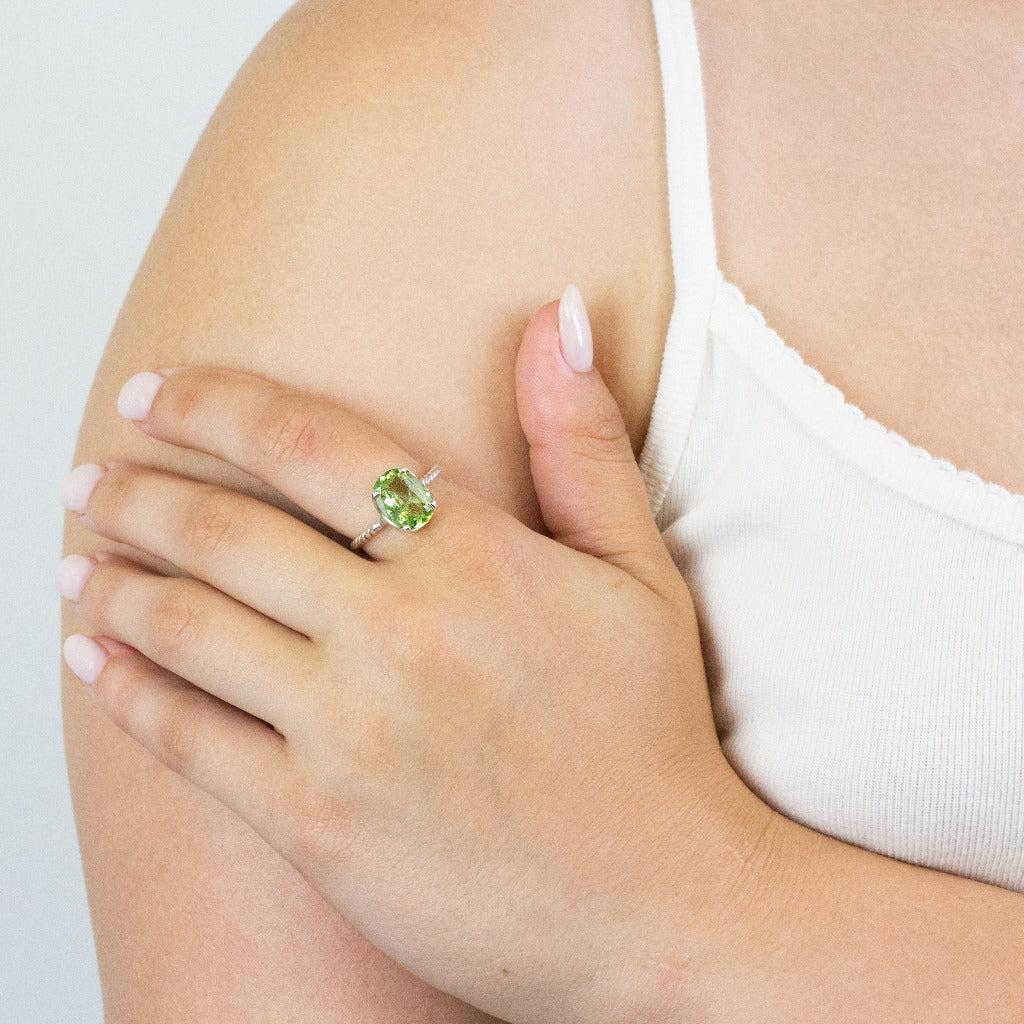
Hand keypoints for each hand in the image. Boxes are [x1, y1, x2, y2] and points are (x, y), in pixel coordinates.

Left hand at [58, 289, 772, 1023]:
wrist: (658, 904)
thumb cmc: (649, 733)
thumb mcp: (639, 569)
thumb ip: (580, 439)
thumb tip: (552, 316)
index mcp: (474, 557)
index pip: (308, 442)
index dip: (213, 402)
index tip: (155, 391)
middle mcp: (400, 633)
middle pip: (224, 531)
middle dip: (137, 491)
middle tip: (93, 478)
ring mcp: (351, 732)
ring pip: (187, 628)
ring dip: (112, 582)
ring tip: (77, 560)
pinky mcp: (317, 825)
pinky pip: (189, 742)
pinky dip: (126, 692)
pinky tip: (95, 662)